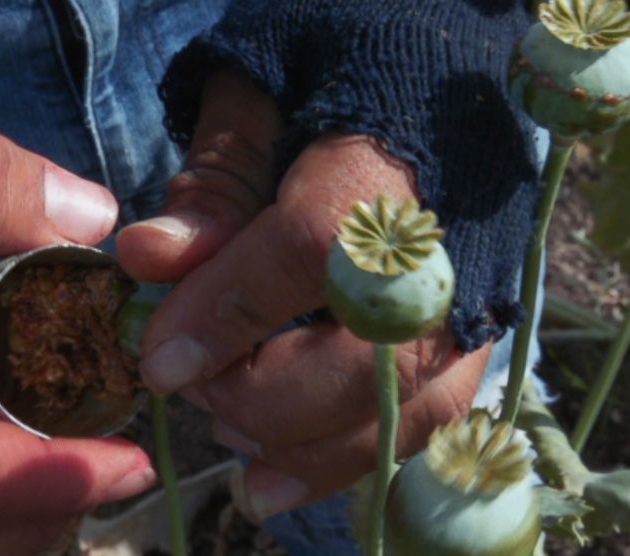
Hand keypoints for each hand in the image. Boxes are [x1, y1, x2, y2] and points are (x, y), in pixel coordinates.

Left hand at [117, 72, 490, 519]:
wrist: (442, 75)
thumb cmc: (337, 72)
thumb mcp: (261, 93)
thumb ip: (213, 180)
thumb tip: (148, 259)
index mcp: (390, 156)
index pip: (310, 250)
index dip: (227, 312)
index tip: (159, 361)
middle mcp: (452, 241)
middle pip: (365, 358)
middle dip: (260, 395)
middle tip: (192, 389)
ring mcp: (478, 296)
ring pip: (403, 409)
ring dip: (303, 447)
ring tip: (232, 445)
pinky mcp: (481, 333)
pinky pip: (428, 423)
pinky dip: (349, 462)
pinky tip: (279, 476)